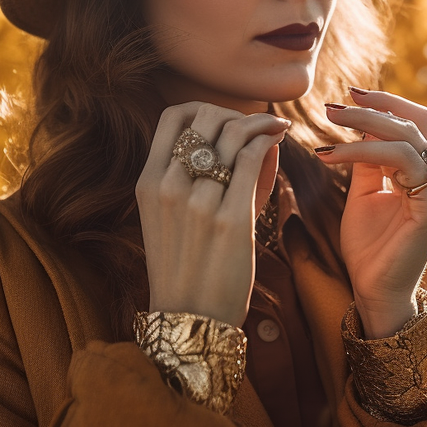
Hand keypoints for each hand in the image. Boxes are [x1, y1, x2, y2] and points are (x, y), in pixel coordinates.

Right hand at [135, 102, 287, 327]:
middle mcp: (168, 186)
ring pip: (234, 133)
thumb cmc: (188, 267)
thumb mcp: (173, 217)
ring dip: (261, 123)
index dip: (202, 108)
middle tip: (258, 125)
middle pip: (206, 117)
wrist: (191, 318)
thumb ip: (200, 172)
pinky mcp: (230, 219)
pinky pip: (252, 158)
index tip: (224, 119)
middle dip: (237, 113)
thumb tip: (244, 130)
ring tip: (275, 128)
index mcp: (148, 183)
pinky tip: (277, 142)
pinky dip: (269, 141)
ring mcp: (198, 202)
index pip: (172, 118)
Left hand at [314, 88, 426, 337]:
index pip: (416, 123)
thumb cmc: (370, 246)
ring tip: (327, 123)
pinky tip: (333, 155)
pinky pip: (400, 161)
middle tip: (333, 105)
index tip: (349, 93)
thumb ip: (368, 158)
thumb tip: (360, 120)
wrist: (374, 291)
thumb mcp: (364, 191)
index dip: (386, 103)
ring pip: (406, 138)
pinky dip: (363, 150)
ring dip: (362, 124)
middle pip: (415, 122)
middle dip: (372, 107)